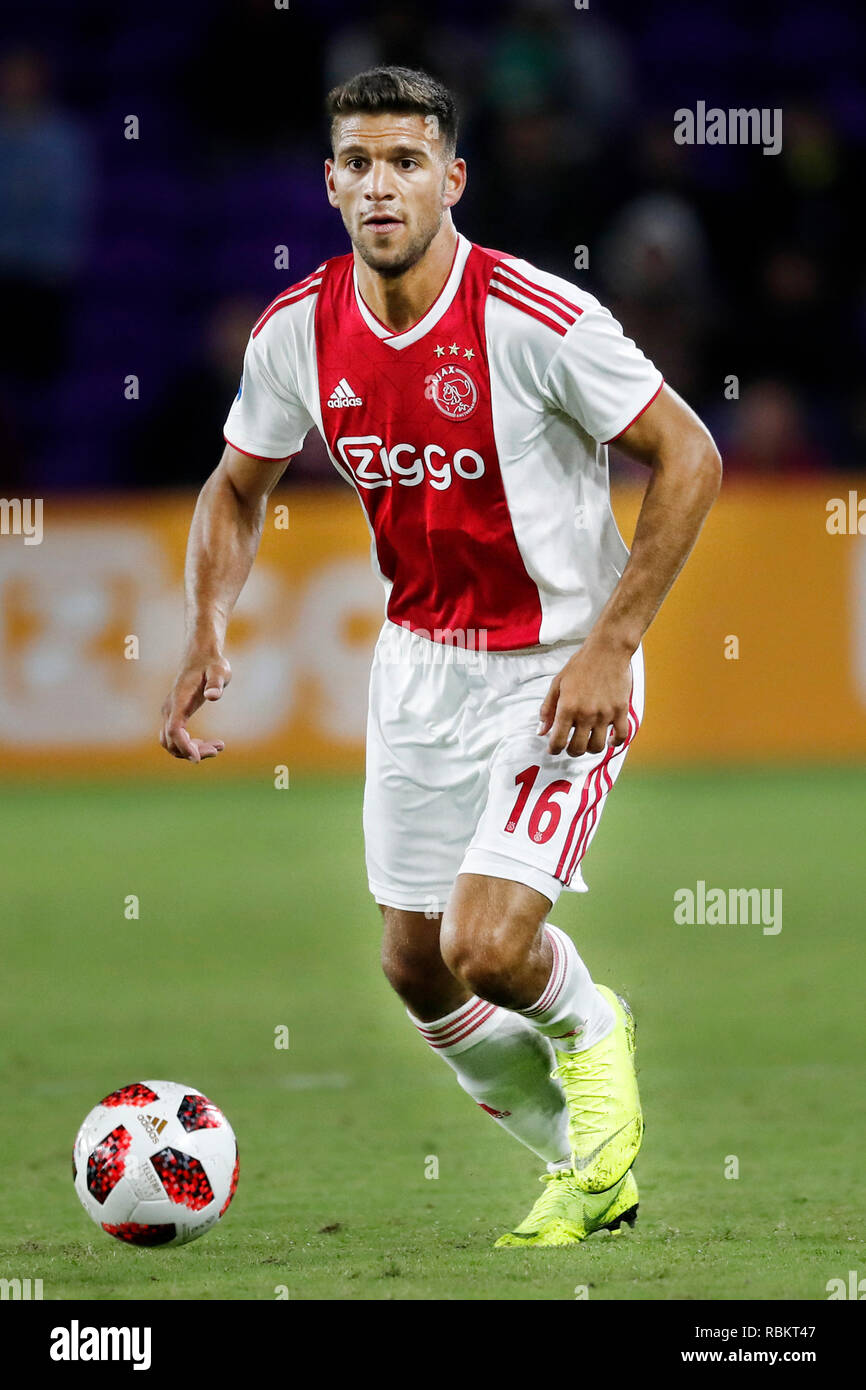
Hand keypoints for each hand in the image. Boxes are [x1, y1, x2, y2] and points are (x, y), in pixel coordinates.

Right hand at [159, 651, 230, 761]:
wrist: (201, 655)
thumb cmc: (212, 663)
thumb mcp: (219, 671)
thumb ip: (216, 683)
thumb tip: (213, 696)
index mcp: (179, 700)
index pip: (174, 730)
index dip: (184, 746)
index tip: (198, 758)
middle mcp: (170, 709)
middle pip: (171, 741)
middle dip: (192, 751)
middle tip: (217, 749)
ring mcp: (171, 713)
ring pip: (171, 742)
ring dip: (191, 750)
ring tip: (217, 748)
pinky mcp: (175, 715)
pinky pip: (176, 737)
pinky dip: (190, 745)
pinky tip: (211, 744)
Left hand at [538, 642, 632, 756]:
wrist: (608, 651)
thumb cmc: (581, 665)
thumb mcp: (557, 684)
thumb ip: (547, 709)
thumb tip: (541, 731)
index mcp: (567, 708)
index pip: (558, 741)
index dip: (553, 750)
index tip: (553, 749)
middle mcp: (586, 714)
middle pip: (578, 748)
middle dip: (571, 751)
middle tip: (570, 746)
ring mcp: (605, 714)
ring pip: (597, 747)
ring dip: (590, 749)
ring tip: (588, 742)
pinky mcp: (621, 711)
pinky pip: (620, 736)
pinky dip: (614, 743)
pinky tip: (608, 739)